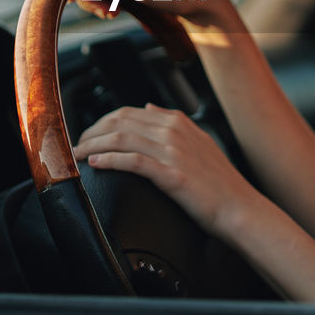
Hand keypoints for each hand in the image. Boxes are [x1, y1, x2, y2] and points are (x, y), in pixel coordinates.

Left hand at [73, 103, 256, 236]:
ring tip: (78, 156)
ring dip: (93, 145)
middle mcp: (173, 131)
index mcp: (177, 121)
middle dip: (91, 132)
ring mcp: (173, 151)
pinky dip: (110, 160)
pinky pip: (133, 161)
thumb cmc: (218, 181)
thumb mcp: (198, 141)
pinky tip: (96, 165)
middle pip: (119, 121)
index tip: (87, 136)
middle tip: (75, 146)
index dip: (100, 122)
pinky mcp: (172, 173)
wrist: (238, 207)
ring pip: (121, 138)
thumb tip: (149, 107)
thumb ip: (172, 122)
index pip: (127, 112)